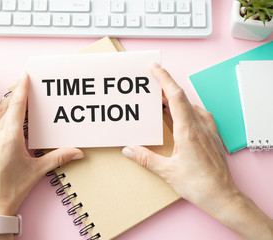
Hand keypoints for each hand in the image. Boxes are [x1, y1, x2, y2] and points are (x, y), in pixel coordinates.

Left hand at [0, 73, 83, 216]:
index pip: (15, 106)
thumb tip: (77, 152)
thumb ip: (58, 158)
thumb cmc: (10, 191)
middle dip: (15, 93)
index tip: (25, 76)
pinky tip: (4, 118)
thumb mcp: (37, 172)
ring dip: (5, 103)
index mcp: (9, 138)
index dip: (21, 89)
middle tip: (24, 84)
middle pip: (4, 106)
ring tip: (15, 97)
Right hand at [122, 64, 272, 239]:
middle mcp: (200, 126)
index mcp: (188, 131)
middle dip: (165, 87)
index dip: (164, 79)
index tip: (155, 68)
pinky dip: (186, 109)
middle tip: (151, 83)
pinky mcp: (212, 136)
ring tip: (161, 100)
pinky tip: (181, 116)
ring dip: (175, 99)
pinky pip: (198, 115)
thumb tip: (129, 149)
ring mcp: (208, 130)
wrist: (223, 196)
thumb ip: (146, 158)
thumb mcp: (167, 172)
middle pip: (181, 98)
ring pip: (190, 105)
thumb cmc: (199, 185)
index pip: (175, 96)